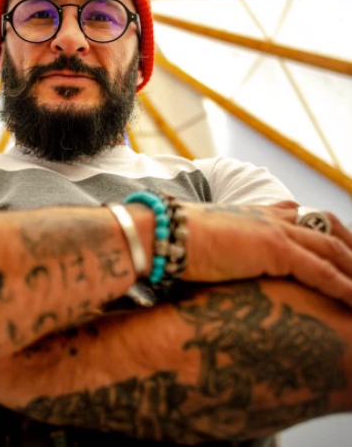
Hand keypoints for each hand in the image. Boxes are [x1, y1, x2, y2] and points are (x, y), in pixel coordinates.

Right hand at [182, 201, 351, 306]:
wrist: (166, 233)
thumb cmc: (179, 241)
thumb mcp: (211, 241)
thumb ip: (230, 248)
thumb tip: (225, 264)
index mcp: (257, 213)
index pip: (304, 218)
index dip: (326, 233)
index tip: (339, 249)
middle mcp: (272, 217)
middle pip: (327, 230)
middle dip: (350, 250)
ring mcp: (276, 231)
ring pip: (332, 250)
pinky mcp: (275, 249)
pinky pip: (321, 270)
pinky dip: (343, 286)